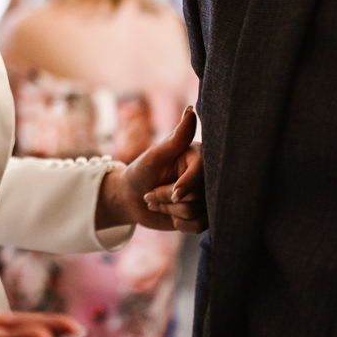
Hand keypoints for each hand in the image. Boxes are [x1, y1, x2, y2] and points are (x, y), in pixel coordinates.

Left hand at [96, 107, 204, 232]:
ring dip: (170, 211)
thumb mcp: (154, 156)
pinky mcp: (204, 214)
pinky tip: (170, 214)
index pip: (202, 173)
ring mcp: (207, 195)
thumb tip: (190, 110)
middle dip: (168, 199)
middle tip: (151, 193)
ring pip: (198, 214)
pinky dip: (179, 224)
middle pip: (198, 197)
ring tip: (157, 201)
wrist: (130, 199)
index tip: (174, 193)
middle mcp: (206, 175)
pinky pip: (199, 226)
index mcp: (198, 155)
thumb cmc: (139, 173)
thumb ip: (176, 138)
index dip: (187, 186)